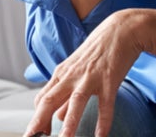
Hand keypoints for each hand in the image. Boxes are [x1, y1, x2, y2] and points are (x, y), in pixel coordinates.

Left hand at [24, 11, 145, 136]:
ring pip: (75, 102)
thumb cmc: (97, 51)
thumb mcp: (77, 70)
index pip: (42, 98)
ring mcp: (90, 78)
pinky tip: (100, 136)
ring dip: (69, 123)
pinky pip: (105, 104)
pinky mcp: (109, 80)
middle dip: (39, 121)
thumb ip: (66, 94)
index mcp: (62, 74)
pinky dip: (103, 121)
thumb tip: (57, 116)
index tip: (35, 134)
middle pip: (50, 100)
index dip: (37, 117)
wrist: (120, 30)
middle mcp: (71, 76)